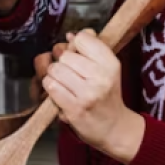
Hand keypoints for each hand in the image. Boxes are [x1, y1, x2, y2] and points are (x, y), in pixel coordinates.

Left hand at [40, 30, 144, 163]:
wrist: (114, 128)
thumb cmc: (107, 97)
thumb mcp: (107, 69)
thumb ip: (91, 50)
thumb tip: (70, 36)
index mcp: (110, 64)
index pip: (82, 39)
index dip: (75, 45)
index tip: (78, 54)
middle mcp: (101, 77)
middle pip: (65, 55)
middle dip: (63, 63)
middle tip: (71, 73)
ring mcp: (87, 93)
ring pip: (55, 69)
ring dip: (54, 76)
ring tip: (65, 84)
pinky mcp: (74, 108)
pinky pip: (50, 86)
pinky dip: (51, 88)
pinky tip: (61, 93)